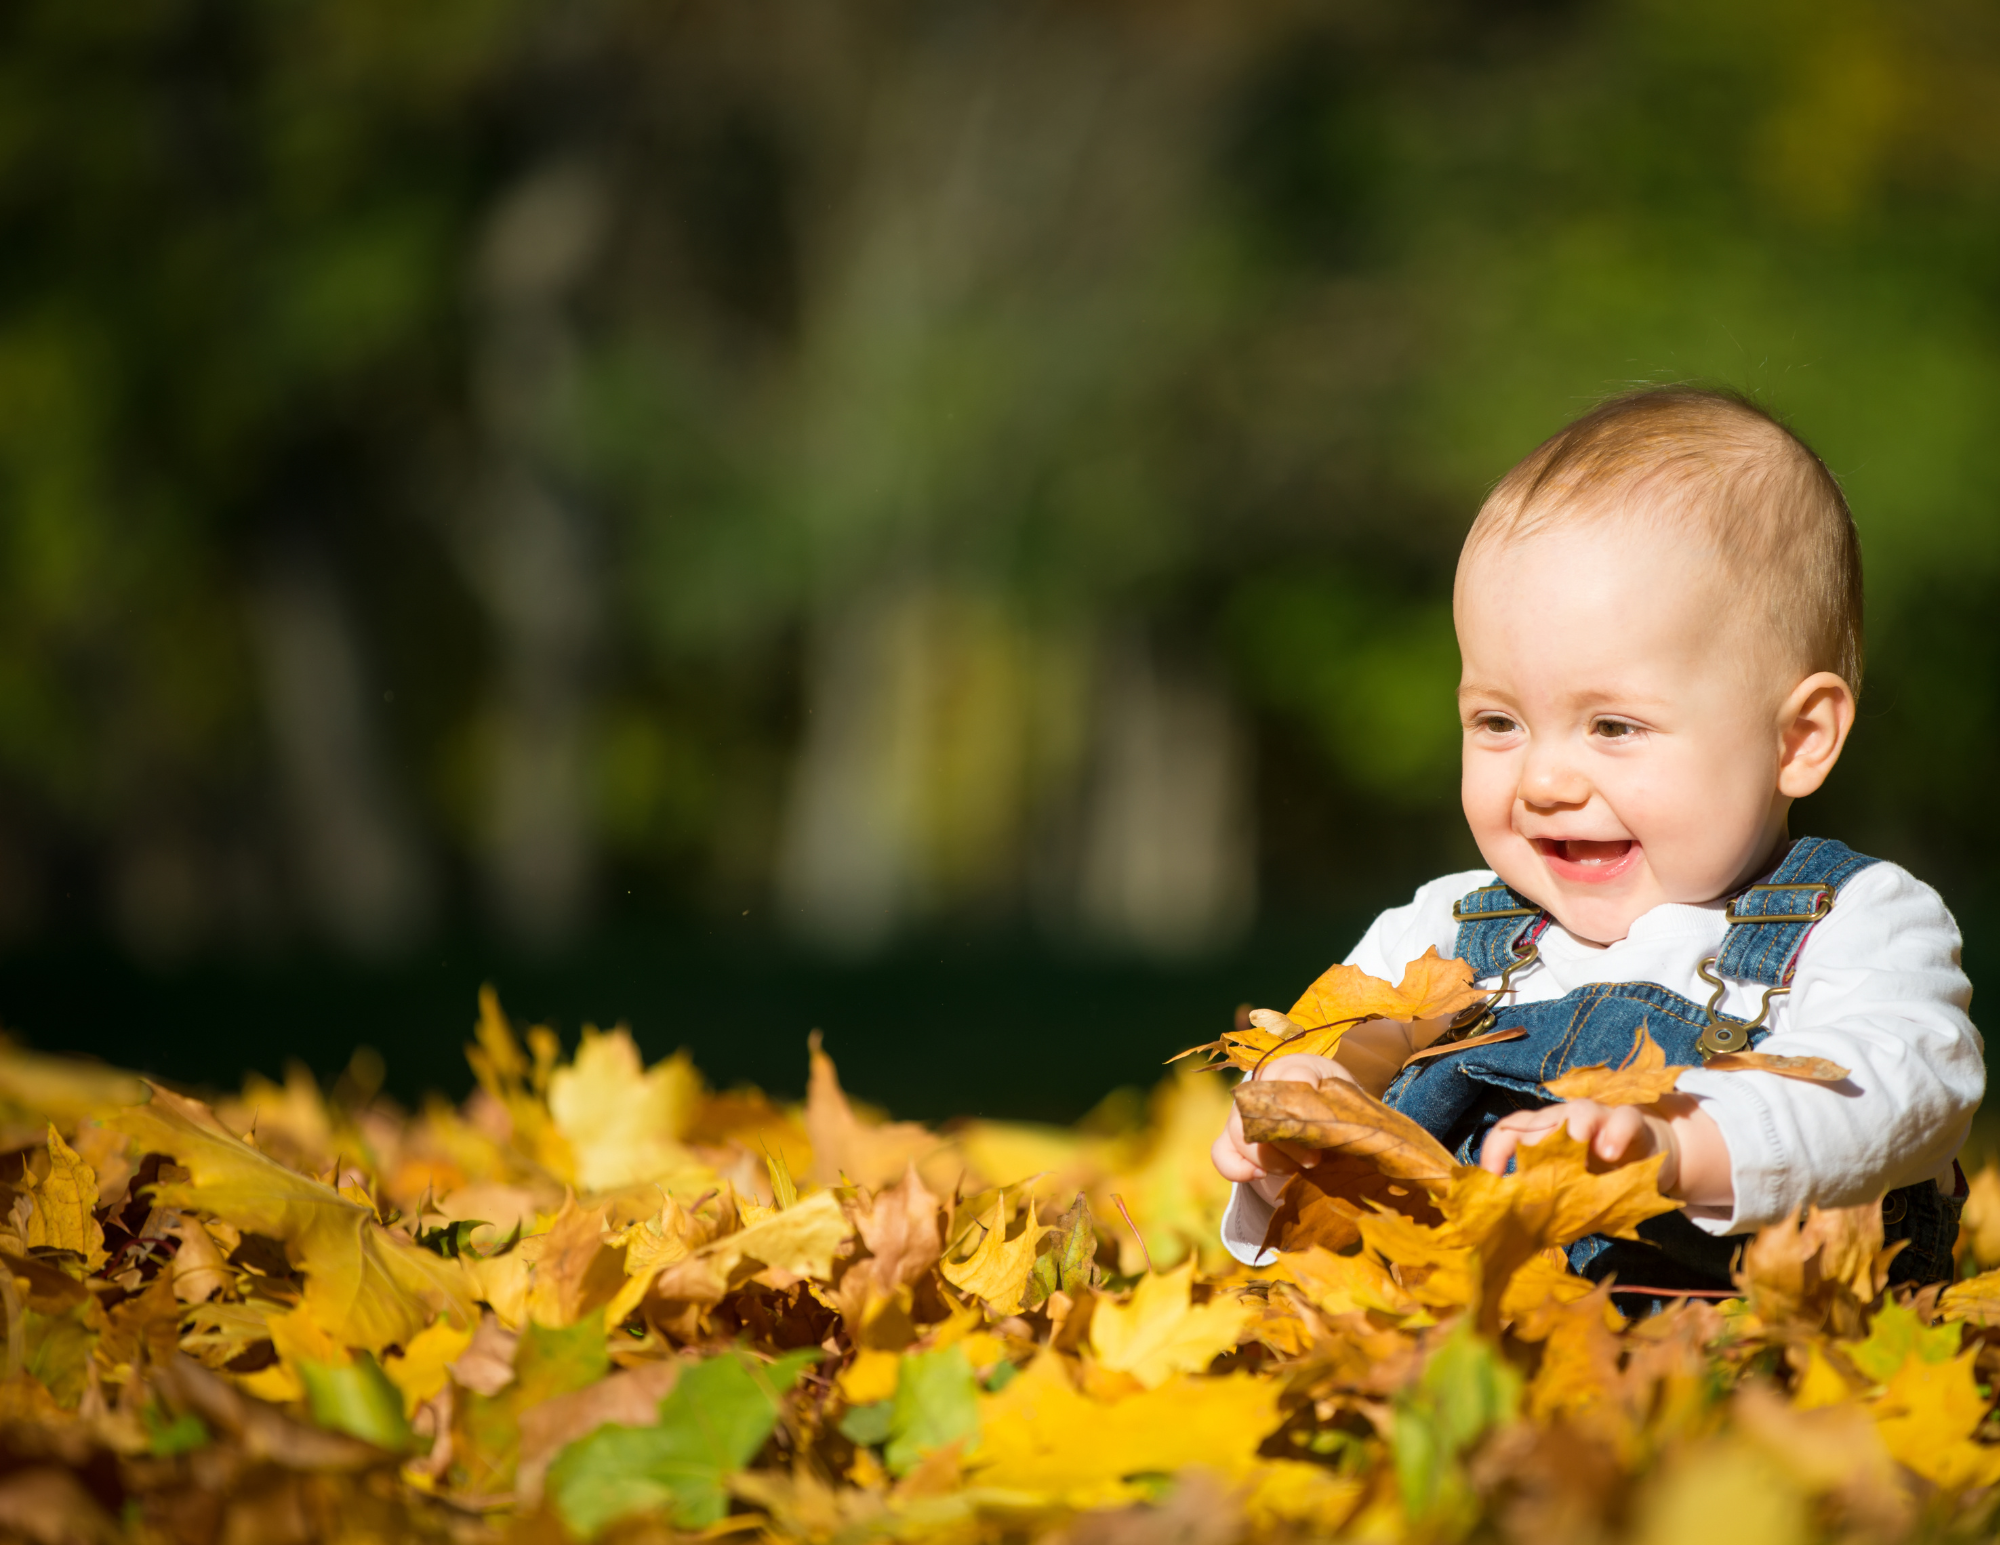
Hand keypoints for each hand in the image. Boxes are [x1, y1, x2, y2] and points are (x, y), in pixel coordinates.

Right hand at [1209, 1014, 1361, 1204]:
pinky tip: (1258, 1176)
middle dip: (1288, 1141)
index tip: (1320, 1122)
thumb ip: (1343, 1112)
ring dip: (1271, 1159)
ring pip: (1241, 1133)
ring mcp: (1243, 1111)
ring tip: (1297, 1169)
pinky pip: (1222, 1153)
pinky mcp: (1232, 1139)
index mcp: (1298, 1068)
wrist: (1325, 1126)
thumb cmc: (1340, 1114)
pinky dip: (1237, 1168)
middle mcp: (1264, 1084)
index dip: (1301, 1097)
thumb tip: (1338, 1135)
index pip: (1291, 1073)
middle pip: (1261, 1109)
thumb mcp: (1349, 1107)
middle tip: (1315, 1159)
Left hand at [1477, 1098, 1680, 1191]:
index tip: (1492, 1180)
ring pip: (1579, 1110)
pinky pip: (1624, 1118)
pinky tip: (1611, 1154)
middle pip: (1539, 1120)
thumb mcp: (1570, 1192)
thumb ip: (1547, 1204)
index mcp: (1540, 1134)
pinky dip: (1615, 1132)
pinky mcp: (1630, 1121)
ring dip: (1574, 1129)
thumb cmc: (1597, 1177)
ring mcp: (1597, 1116)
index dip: (1495, 1151)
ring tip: (1578, 1152)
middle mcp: (1562, 1120)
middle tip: (1537, 1175)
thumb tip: (1519, 1236)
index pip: (1508, 1132)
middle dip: (1533, 1143)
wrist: (1647, 1159)